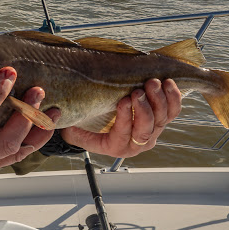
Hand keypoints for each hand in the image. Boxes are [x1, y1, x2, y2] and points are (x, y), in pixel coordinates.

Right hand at [61, 78, 181, 157]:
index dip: (125, 118)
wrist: (100, 128)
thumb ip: (71, 125)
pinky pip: (173, 112)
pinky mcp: (161, 122)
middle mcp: (137, 144)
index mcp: (116, 147)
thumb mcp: (74, 129)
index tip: (122, 100)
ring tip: (153, 82)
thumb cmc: (85, 126)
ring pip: (163, 119)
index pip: (123, 134)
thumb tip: (55, 114)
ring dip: (160, 100)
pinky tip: (168, 83)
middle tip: (139, 89)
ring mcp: (151, 133)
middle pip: (146, 128)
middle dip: (145, 108)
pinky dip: (173, 98)